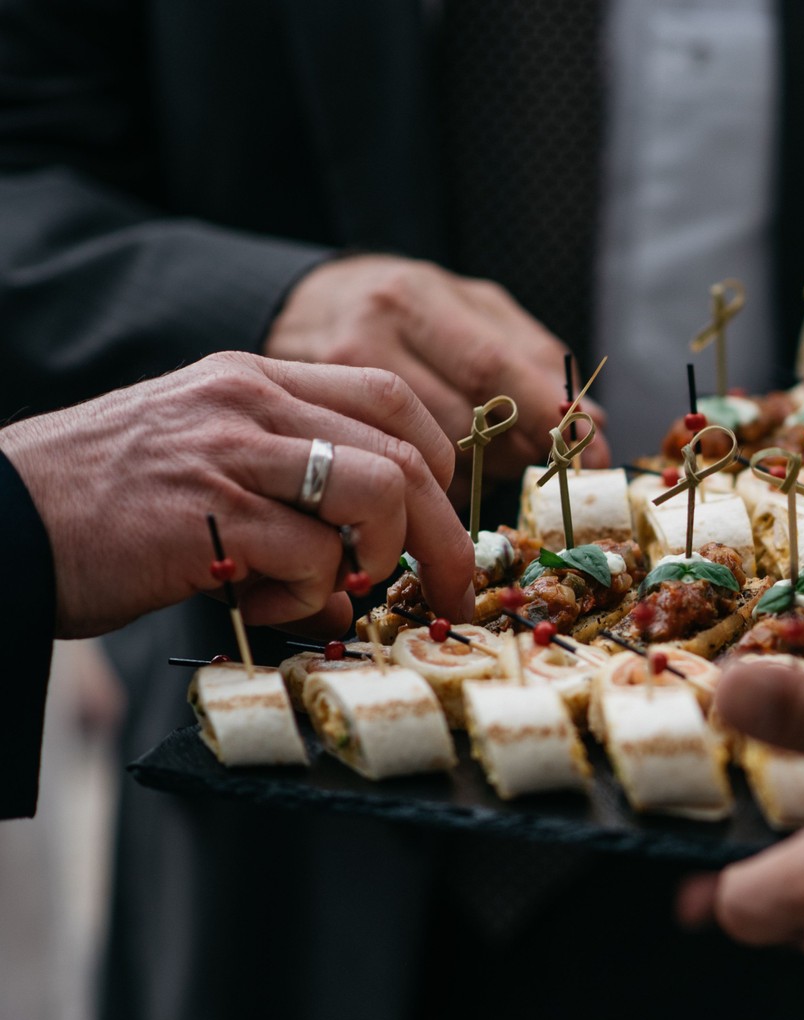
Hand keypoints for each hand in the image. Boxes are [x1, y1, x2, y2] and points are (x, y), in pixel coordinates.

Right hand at [0, 353, 476, 639]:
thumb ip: (289, 506)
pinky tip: (254, 603)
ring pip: (378, 493)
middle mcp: (247, 402)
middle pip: (405, 452)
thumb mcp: (202, 469)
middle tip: (450, 591)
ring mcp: (229, 454)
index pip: (390, 396)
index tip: (443, 523)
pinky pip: (316, 559)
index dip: (438, 463)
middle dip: (444, 535)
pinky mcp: (210, 516)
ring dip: (378, 559)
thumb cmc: (99, 509)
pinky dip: (308, 598)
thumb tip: (359, 585)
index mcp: (250, 379)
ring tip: (331, 588)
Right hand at [266, 254, 611, 478]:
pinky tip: (441, 463)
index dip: (545, 415)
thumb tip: (593, 419)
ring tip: (487, 449)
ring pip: (431, 455)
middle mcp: (368, 336)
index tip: (590, 448)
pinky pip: (398, 473)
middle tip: (541, 454)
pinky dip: (437, 481)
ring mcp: (333, 384)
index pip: (490, 367)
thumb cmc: (403, 309)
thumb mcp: (469, 308)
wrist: (297, 306)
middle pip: (464, 419)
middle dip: (518, 448)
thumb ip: (532, 356)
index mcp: (415, 299)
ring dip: (480, 470)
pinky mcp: (313, 426)